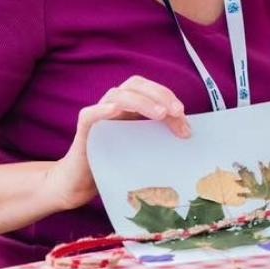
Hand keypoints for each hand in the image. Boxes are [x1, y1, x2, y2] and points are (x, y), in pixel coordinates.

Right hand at [42, 77, 190, 212]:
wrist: (82, 183)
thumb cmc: (115, 164)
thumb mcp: (143, 148)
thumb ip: (160, 136)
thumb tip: (187, 132)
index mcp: (129, 107)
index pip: (150, 90)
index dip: (168, 97)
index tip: (183, 116)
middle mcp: (113, 105)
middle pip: (135, 85)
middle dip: (159, 94)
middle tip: (176, 111)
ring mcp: (97, 115)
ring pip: (117, 94)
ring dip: (141, 101)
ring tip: (159, 114)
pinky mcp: (84, 129)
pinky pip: (90, 114)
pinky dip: (102, 109)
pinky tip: (115, 110)